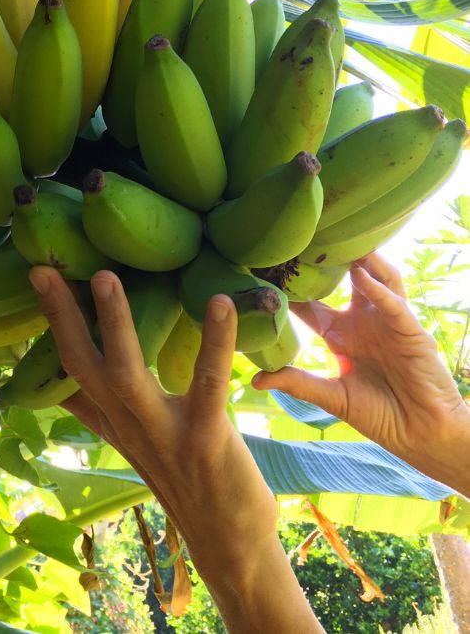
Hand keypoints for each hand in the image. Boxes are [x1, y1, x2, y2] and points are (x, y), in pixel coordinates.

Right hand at [29, 266, 322, 633]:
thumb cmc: (183, 479)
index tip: (39, 274)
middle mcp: (128, 423)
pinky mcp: (205, 438)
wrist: (228, 542)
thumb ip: (96, 411)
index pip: (69, 365)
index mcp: (113, 419)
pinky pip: (207, 384)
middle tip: (45, 268)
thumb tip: (60, 387)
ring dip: (114, 325)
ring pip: (126, 373)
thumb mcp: (131, 442)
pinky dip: (214, 342)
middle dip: (62, 316)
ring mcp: (163, 432)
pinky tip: (220, 302)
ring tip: (106, 277)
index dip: (52, 320)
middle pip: (82, 365)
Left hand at [252, 253, 469, 495]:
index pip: (310, 304)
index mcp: (339, 333)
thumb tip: (255, 380)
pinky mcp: (410, 331)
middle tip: (299, 241)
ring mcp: (387, 323)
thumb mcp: (330, 396)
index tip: (265, 270)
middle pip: (342, 282)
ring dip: (358, 261)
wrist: (419, 432)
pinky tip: (361, 275)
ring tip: (335, 244)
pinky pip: (394, 304)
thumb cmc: (378, 413)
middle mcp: (361, 321)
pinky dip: (378, 288)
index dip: (291, 288)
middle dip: (325, 263)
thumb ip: (296, 383)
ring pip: (375, 280)